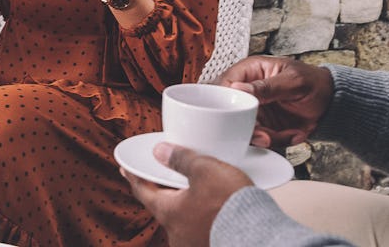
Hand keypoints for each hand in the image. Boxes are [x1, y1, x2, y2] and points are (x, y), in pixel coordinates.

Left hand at [123, 142, 252, 246]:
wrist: (262, 235)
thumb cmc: (231, 203)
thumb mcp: (204, 170)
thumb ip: (180, 159)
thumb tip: (160, 151)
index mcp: (169, 214)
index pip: (143, 191)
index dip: (134, 176)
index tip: (126, 169)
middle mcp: (178, 233)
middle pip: (164, 203)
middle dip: (164, 187)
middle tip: (162, 173)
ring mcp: (196, 241)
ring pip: (184, 214)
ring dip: (187, 197)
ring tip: (193, 183)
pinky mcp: (214, 243)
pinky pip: (201, 223)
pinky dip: (203, 208)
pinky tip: (214, 199)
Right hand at [217, 56, 333, 147]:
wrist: (332, 102)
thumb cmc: (313, 82)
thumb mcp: (292, 81)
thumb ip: (266, 86)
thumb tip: (236, 87)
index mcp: (250, 71)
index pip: (225, 85)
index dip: (226, 101)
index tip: (238, 115)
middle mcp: (247, 91)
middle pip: (230, 111)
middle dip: (247, 127)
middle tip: (265, 136)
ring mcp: (254, 110)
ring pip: (244, 129)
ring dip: (265, 137)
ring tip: (286, 135)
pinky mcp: (263, 126)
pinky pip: (261, 139)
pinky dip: (278, 141)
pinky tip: (294, 134)